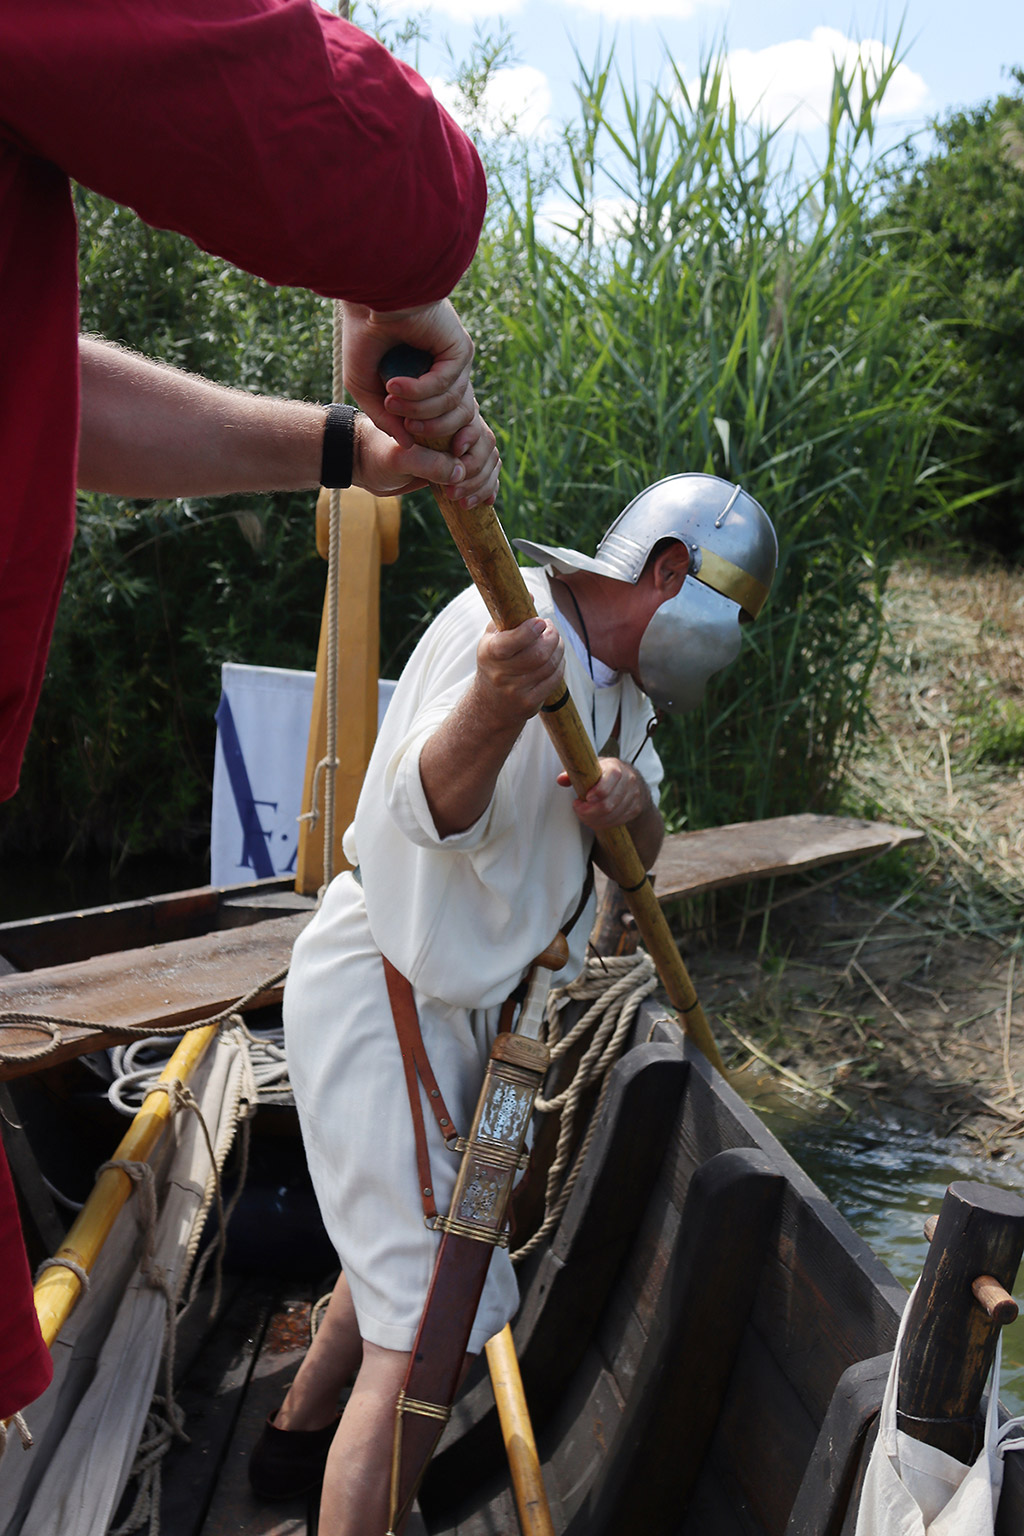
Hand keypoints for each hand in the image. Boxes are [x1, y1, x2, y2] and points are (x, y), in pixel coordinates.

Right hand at [341, 297, 474, 441]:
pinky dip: (420, 391)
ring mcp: (457, 360)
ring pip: (451, 404)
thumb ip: (386, 417)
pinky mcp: (460, 348)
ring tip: (391, 398)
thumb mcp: (367, 386)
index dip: (435, 437)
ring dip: (418, 408)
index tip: (412, 444)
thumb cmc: (364, 336)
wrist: (367, 298)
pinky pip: (446, 384)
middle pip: (457, 418)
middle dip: (428, 429)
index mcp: (434, 380)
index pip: (448, 419)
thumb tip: (406, 445)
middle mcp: (450, 370)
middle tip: (401, 420)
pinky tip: (395, 384)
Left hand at [353, 413, 498, 501]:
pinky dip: (487, 487)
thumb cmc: (379, 455)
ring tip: (462, 502)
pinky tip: (486, 502)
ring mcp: (460, 445)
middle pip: (486, 447)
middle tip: (452, 493)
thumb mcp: (398, 459)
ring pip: (490, 461)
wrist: (368, 464)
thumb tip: (459, 473)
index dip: (471, 450)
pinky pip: (485, 473)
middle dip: (476, 473)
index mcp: (442, 413)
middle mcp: (456, 425)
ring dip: (482, 483)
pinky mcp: (458, 463)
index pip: (474, 428)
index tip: (455, 468)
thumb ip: (427, 463)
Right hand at [472, 618, 564, 728]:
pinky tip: (556, 659)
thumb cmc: (494, 661)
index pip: (511, 641)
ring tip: (555, 641)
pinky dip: (560, 666)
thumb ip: (508, 616)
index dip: (530, 630)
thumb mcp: (492, 638)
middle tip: (551, 629)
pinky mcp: (529, 703)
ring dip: (558, 649)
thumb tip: (529, 595)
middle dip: (552, 637)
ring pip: (549, 666)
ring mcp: (515, 691)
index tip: (540, 622)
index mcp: (489, 653)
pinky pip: (554, 680)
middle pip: (538, 654)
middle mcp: (500, 674)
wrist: (490, 704)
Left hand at [557, 758, 650, 830]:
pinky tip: (594, 819)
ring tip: (584, 814)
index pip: (609, 780)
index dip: (596, 792)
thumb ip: (574, 773)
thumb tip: (561, 780)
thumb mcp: (590, 768)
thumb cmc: (605, 773)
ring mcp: (633, 796)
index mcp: (615, 767)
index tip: (584, 798)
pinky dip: (603, 824)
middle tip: (579, 809)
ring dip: (594, 820)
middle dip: (589, 811)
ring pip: (612, 816)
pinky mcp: (635, 809)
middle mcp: (628, 780)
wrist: (630, 779)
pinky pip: (617, 821)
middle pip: (607, 805)